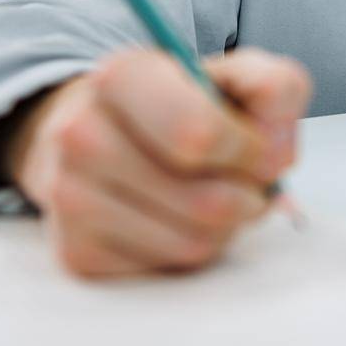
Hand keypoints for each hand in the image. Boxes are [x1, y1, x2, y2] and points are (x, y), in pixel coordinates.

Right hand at [2, 47, 311, 277]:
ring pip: (193, 243)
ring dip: (225, 226)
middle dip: (247, 195)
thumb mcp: (235, 75)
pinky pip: (169, 269)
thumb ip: (276, 89)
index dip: (251, 151)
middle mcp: (81, 133)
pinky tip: (177, 216)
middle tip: (244, 177)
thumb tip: (275, 153)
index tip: (260, 149)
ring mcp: (69, 197)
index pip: (200, 135)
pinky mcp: (76, 252)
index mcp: (122, 76)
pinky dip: (192, 248)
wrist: (104, 133)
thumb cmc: (182, 104)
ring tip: (212, 193)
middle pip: (207, 203)